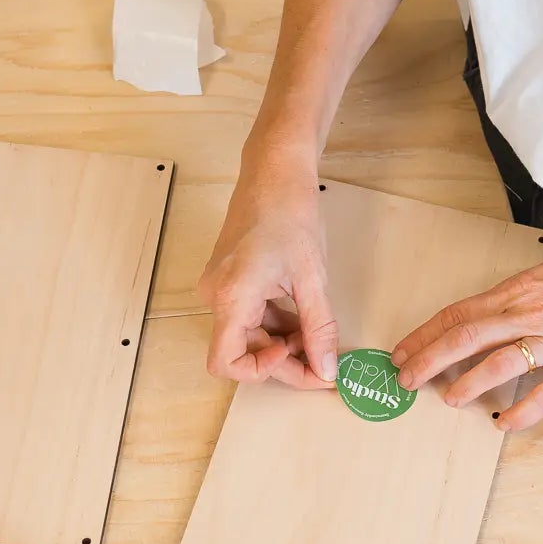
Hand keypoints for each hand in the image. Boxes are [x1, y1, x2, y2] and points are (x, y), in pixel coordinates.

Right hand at [199, 150, 338, 388]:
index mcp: (230, 296)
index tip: (298, 358)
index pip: (226, 363)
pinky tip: (304, 318)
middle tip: (323, 362)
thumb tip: (326, 371)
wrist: (274, 171)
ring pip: (248, 335)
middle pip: (243, 351)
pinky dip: (277, 324)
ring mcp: (220, 288)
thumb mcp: (312, 277)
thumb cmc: (290, 213)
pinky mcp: (228, 281)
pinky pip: (249, 317)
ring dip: (283, 343)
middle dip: (285, 361)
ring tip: (318, 333)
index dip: (262, 372)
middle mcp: (216, 296)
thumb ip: (319, 328)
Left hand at [392, 231, 542, 429]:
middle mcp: (532, 314)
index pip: (459, 314)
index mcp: (521, 290)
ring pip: (498, 364)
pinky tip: (503, 423)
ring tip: (447, 399)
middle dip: (428, 360)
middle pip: (465, 337)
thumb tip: (488, 317)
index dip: (425, 334)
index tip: (402, 351)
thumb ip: (519, 297)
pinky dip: (521, 412)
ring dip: (466, 384)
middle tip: (406, 379)